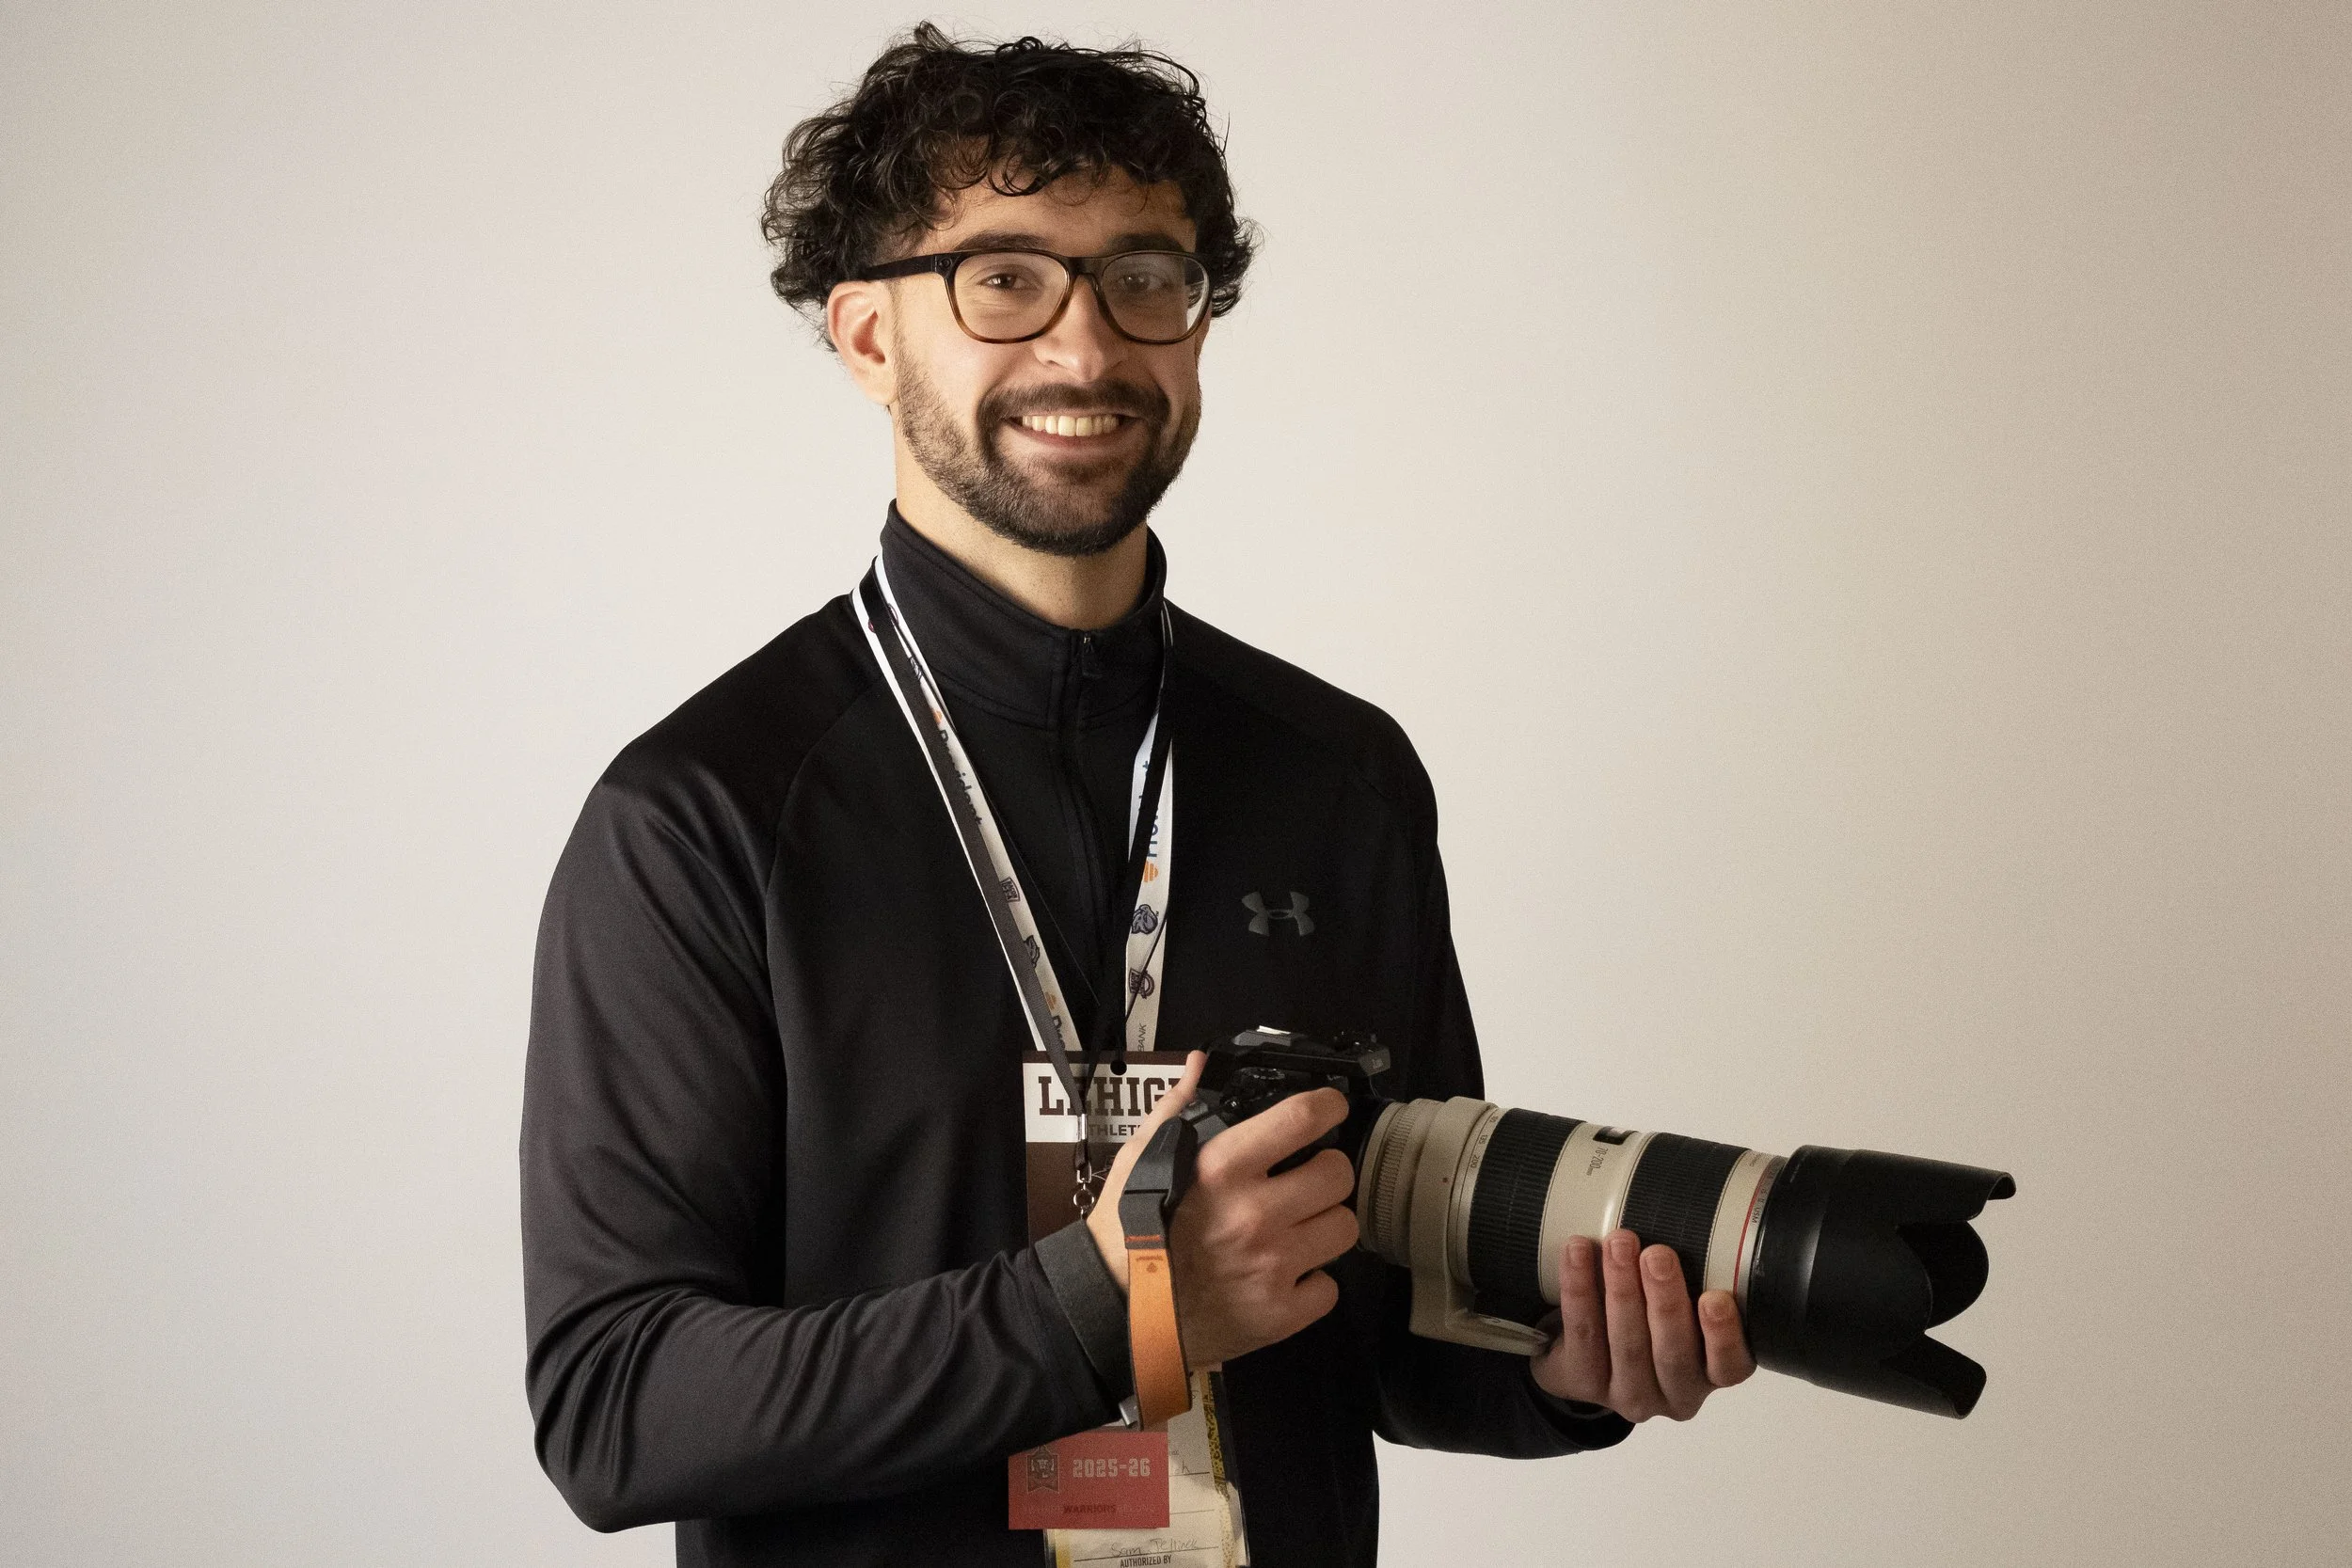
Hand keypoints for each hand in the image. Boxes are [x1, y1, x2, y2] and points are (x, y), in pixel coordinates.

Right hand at [1087, 1058, 1358, 1368]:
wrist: (1113, 1311)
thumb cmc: (1126, 1228)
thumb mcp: (1140, 1157)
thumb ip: (1178, 1107)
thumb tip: (1201, 1064)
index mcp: (1223, 1167)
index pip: (1303, 1118)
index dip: (1327, 1106)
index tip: (1330, 1109)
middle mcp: (1256, 1213)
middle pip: (1338, 1175)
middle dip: (1326, 1173)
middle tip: (1306, 1181)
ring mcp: (1272, 1266)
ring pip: (1344, 1228)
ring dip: (1324, 1226)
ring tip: (1297, 1229)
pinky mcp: (1280, 1313)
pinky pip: (1329, 1288)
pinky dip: (1311, 1283)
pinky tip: (1284, 1276)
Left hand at [1531, 1229, 1755, 1420]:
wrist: (1583, 1353)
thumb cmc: (1647, 1317)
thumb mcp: (1681, 1305)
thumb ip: (1696, 1276)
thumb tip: (1697, 1212)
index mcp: (1710, 1373)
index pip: (1730, 1366)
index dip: (1724, 1336)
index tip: (1715, 1297)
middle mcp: (1675, 1392)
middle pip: (1673, 1352)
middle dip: (1665, 1300)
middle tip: (1657, 1255)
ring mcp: (1628, 1394)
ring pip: (1627, 1344)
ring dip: (1622, 1289)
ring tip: (1618, 1244)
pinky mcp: (1584, 1383)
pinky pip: (1582, 1334)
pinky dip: (1579, 1288)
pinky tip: (1578, 1252)